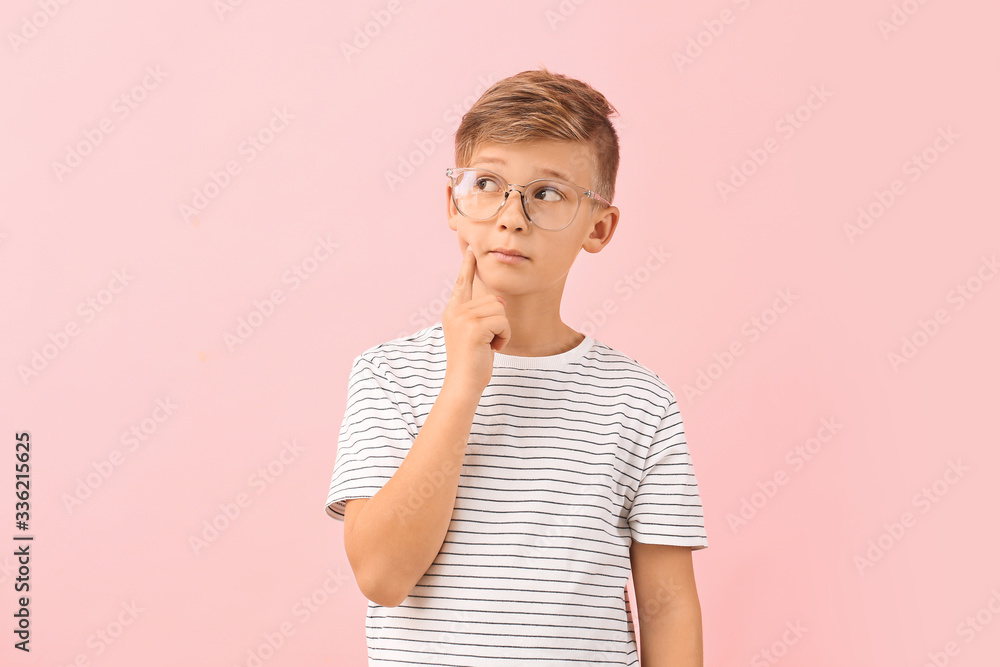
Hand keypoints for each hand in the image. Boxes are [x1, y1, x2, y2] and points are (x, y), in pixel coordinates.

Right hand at [441, 246, 509, 394]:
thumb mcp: (475, 334)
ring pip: (500, 310)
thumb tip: (498, 300)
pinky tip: (491, 349)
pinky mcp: (474, 327)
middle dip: (499, 322)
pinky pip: (503, 322)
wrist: (463, 384)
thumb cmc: (471, 362)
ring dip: (502, 330)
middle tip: (486, 342)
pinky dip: (504, 337)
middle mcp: (455, 311)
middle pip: (493, 300)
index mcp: (452, 311)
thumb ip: (481, 315)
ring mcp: (463, 318)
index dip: (467, 266)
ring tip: (487, 345)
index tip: (470, 250)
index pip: (462, 283)